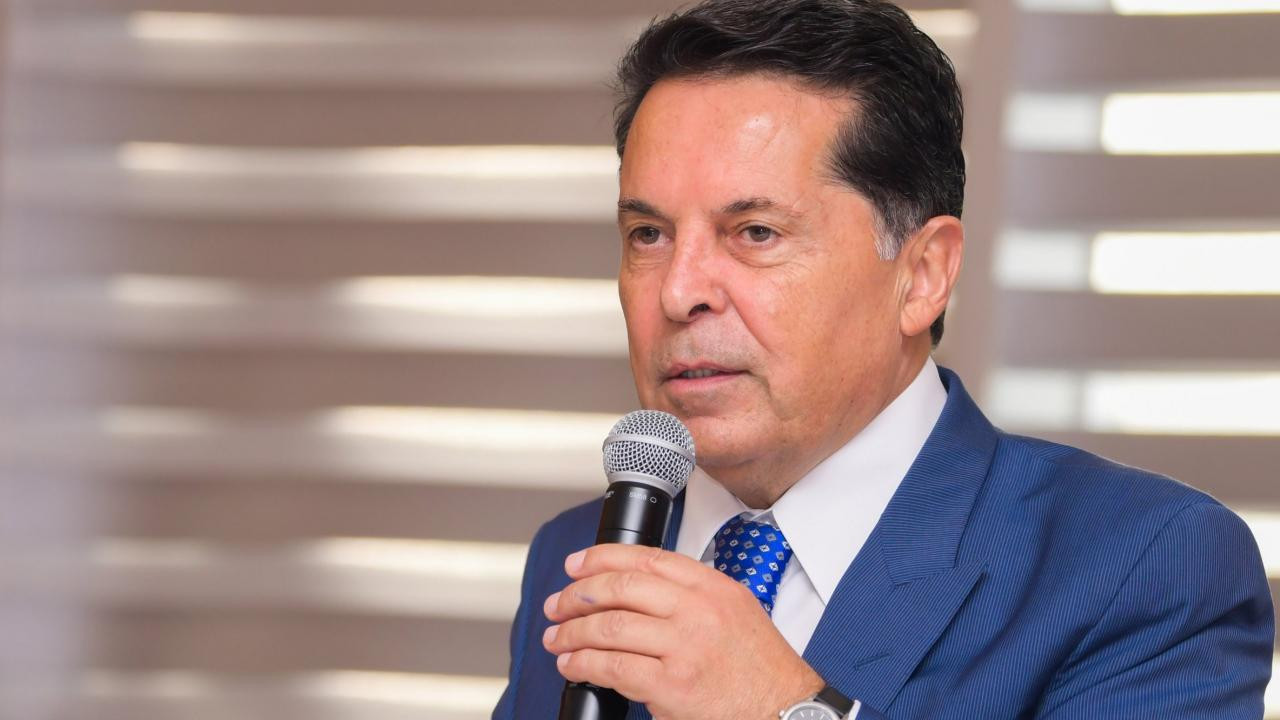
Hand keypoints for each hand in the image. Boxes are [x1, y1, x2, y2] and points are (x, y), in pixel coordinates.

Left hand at [542, 544, 823, 719]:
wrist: (785, 712)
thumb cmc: (761, 669)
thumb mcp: (736, 611)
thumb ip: (693, 595)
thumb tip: (638, 588)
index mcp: (712, 587)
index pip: (646, 558)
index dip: (601, 558)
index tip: (576, 566)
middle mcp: (698, 611)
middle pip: (621, 588)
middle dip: (578, 595)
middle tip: (558, 604)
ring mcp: (684, 648)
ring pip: (610, 628)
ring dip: (573, 633)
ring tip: (558, 639)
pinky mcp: (672, 686)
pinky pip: (613, 668)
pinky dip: (583, 665)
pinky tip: (572, 666)